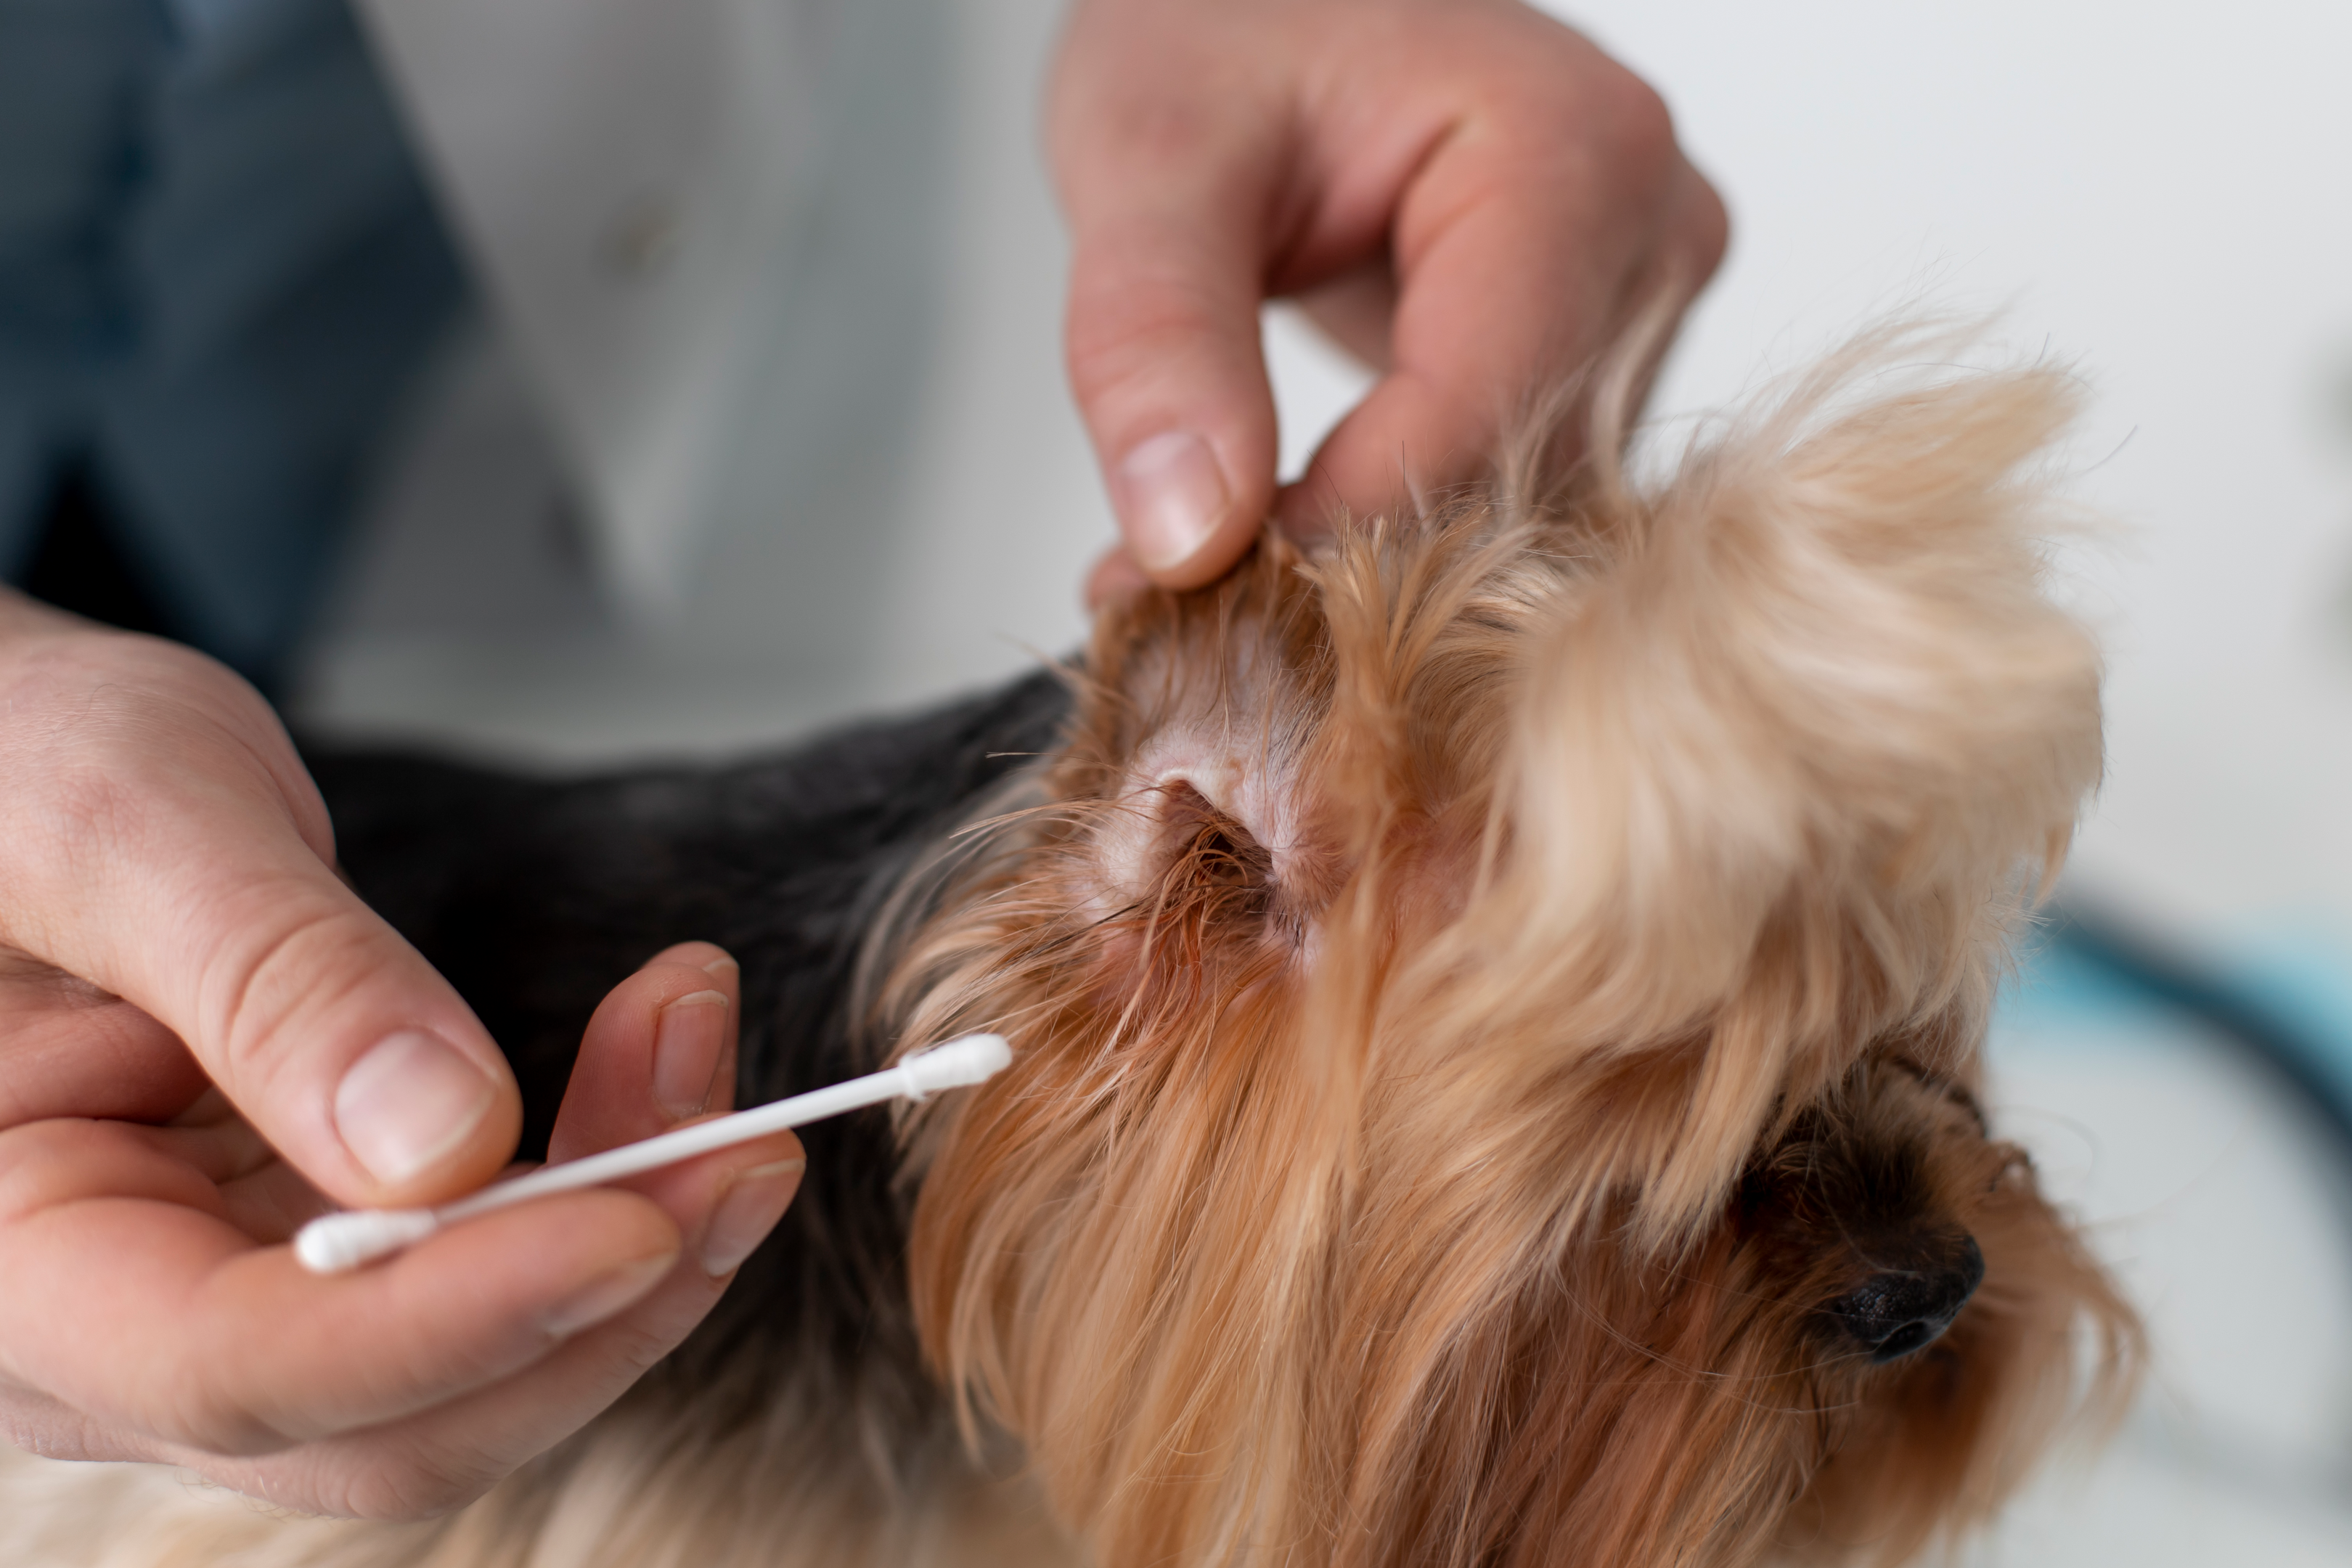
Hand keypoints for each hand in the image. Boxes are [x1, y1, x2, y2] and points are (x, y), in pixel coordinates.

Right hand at [0, 594, 798, 1514]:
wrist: (8, 761)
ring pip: (470, 1361)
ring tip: (701, 1041)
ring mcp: (227, 1302)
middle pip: (391, 1417)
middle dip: (593, 1298)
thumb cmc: (9, 768)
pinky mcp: (320, 1247)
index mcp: (5, 1262)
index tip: (633, 1219)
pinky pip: (485, 1265)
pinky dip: (595, 1171)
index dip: (455, 1317)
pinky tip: (657, 1055)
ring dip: (628, 1225)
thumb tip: (447, 1142)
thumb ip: (267, 980)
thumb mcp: (122, 822)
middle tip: (745, 1148)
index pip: (240, 1367)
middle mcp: (113, 1334)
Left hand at [1051, 0, 1727, 597]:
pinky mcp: (1602, 362)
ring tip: (1217, 547)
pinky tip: (1285, 522)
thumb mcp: (1147, 155)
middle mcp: (1651, 239)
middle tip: (1165, 601)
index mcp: (1575, 155)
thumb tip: (1187, 540)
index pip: (1477, 420)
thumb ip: (1155, 337)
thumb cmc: (1219, 28)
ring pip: (1523, 517)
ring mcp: (1643, 307)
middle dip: (1342, 559)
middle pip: (1517, 485)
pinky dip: (1393, 538)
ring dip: (1366, 565)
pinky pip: (1515, 499)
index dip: (1334, 533)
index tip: (1186, 588)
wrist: (1264, 2)